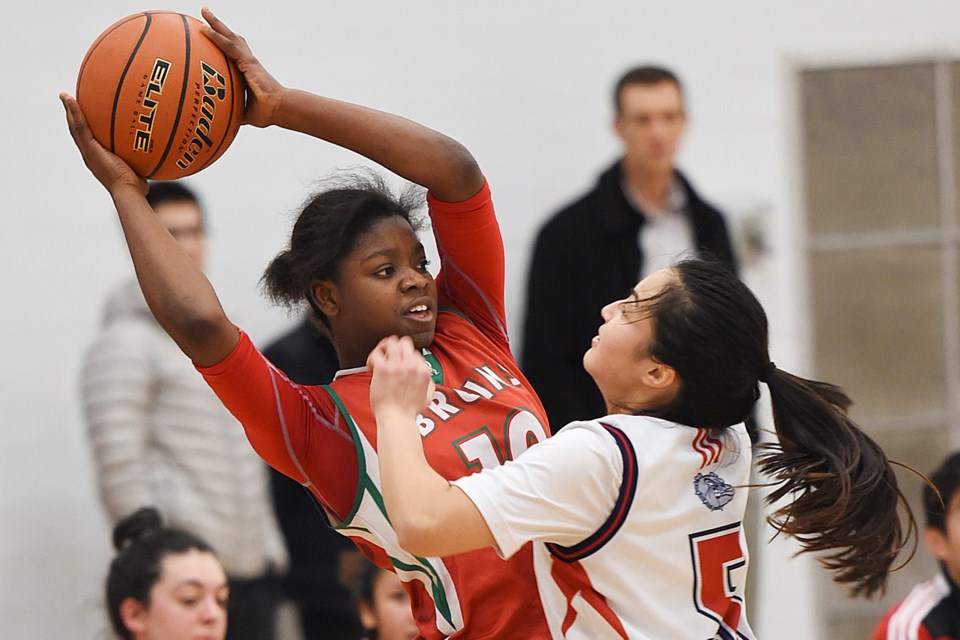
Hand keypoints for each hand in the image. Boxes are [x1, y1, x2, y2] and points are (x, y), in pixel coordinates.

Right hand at [60, 93, 146, 195]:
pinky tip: (71, 99)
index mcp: (98, 158)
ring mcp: (89, 152)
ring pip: (75, 127)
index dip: (85, 126)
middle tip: (68, 100)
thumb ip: (142, 157)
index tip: (83, 114)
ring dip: (70, 110)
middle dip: (73, 116)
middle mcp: (90, 155)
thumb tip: (157, 150)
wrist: (129, 192)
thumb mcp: (139, 167)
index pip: (89, 139)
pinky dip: (74, 112)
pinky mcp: (90, 150)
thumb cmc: (136, 186)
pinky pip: (80, 128)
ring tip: (65, 96)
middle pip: (78, 131)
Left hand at [200, 7, 283, 127]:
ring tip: (204, 11)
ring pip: (229, 36)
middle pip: (231, 38)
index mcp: (247, 71)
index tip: (211, 34)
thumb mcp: (246, 112)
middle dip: (218, 26)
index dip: (223, 42)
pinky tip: (204, 29)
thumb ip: (235, 111)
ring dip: (216, 23)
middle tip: (205, 14)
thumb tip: (225, 119)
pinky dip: (216, 37)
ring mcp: (247, 60)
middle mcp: (247, 61)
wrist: (279, 109)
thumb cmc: (268, 112)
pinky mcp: (247, 62)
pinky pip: (228, 46)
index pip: (233, 52)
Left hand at [368, 336, 434, 418]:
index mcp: (422, 370)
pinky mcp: (382, 369)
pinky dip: (372, 358)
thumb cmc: (409, 411)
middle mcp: (411, 365)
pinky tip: (371, 367)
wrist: (397, 419)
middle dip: (396, 347)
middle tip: (389, 355)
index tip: (400, 365)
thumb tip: (426, 378)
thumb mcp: (428, 397)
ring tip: (380, 357)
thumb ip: (429, 384)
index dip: (406, 358)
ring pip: (391, 342)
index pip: (415, 353)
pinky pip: (376, 353)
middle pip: (404, 342)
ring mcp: (396, 365)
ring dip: (384, 348)